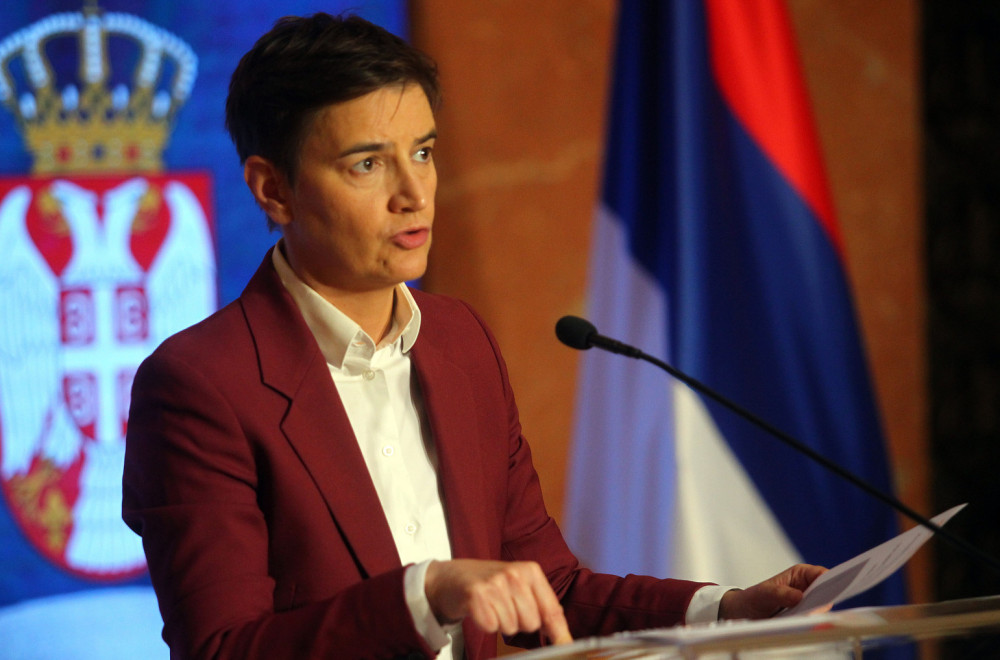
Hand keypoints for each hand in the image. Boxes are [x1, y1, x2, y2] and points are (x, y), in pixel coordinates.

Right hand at [424, 559, 572, 644]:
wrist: (450, 577)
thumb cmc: (488, 584)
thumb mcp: (519, 587)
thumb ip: (542, 608)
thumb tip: (564, 638)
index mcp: (530, 571)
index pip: (552, 610)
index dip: (559, 633)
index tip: (565, 647)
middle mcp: (515, 574)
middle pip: (531, 623)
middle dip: (519, 622)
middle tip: (504, 607)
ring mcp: (495, 583)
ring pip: (511, 627)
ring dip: (500, 622)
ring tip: (491, 606)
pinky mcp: (477, 594)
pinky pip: (491, 626)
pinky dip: (485, 623)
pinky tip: (480, 609)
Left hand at [719, 563, 826, 619]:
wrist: (744, 613)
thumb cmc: (754, 598)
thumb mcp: (764, 593)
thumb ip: (780, 594)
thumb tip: (800, 597)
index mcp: (800, 574)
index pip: (822, 574)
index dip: (833, 580)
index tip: (835, 588)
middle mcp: (807, 588)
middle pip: (826, 592)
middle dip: (826, 599)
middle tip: (821, 607)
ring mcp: (807, 604)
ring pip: (822, 608)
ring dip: (818, 613)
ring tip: (810, 617)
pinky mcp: (804, 617)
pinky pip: (813, 620)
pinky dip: (811, 623)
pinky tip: (807, 626)